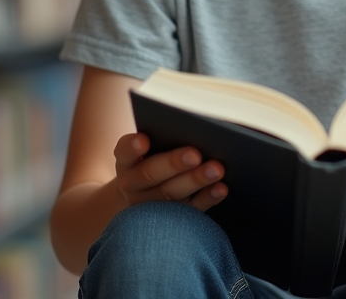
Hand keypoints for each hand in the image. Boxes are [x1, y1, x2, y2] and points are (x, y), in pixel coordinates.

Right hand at [113, 132, 227, 210]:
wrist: (145, 197)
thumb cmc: (155, 160)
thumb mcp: (151, 149)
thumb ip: (164, 137)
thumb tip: (197, 125)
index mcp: (126, 162)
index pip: (124, 152)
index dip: (132, 147)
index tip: (143, 139)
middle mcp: (133, 186)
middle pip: (150, 174)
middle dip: (173, 164)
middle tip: (195, 154)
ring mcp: (150, 206)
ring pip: (171, 194)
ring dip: (195, 180)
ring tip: (216, 169)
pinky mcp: (171, 220)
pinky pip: (190, 211)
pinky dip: (207, 198)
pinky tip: (221, 188)